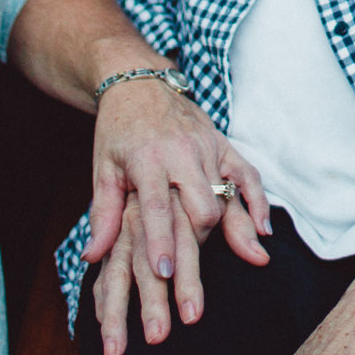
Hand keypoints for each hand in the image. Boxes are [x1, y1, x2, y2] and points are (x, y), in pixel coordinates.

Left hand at [85, 75, 270, 351]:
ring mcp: (207, 147)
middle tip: (191, 272)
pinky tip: (262, 231)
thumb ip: (104, 213)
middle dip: (199, 242)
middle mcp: (182, 152)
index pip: (156, 207)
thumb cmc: (118, 130)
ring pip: (225, 196)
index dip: (161, 241)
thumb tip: (92, 257)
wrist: (140, 81)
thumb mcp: (103, 168)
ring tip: (245, 260)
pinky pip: (248, 175)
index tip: (164, 273)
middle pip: (201, 205)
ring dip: (228, 230)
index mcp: (147, 158)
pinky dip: (258, 203)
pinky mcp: (224, 144)